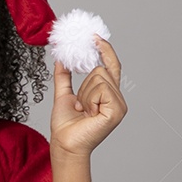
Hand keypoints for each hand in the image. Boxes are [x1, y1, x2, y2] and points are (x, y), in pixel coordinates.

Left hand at [51, 35, 126, 157]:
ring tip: (83, 111)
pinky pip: (101, 88)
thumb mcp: (63, 95)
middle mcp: (117, 98)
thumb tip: (61, 58)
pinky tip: (88, 114)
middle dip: (83, 86)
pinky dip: (88, 100)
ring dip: (84, 95)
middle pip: (100, 70)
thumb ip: (63, 76)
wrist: (64, 144)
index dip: (105, 50)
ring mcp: (119, 105)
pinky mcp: (117, 110)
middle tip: (79, 106)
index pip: (110, 66)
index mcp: (107, 94)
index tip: (94, 37)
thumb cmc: (65, 125)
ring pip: (99, 77)